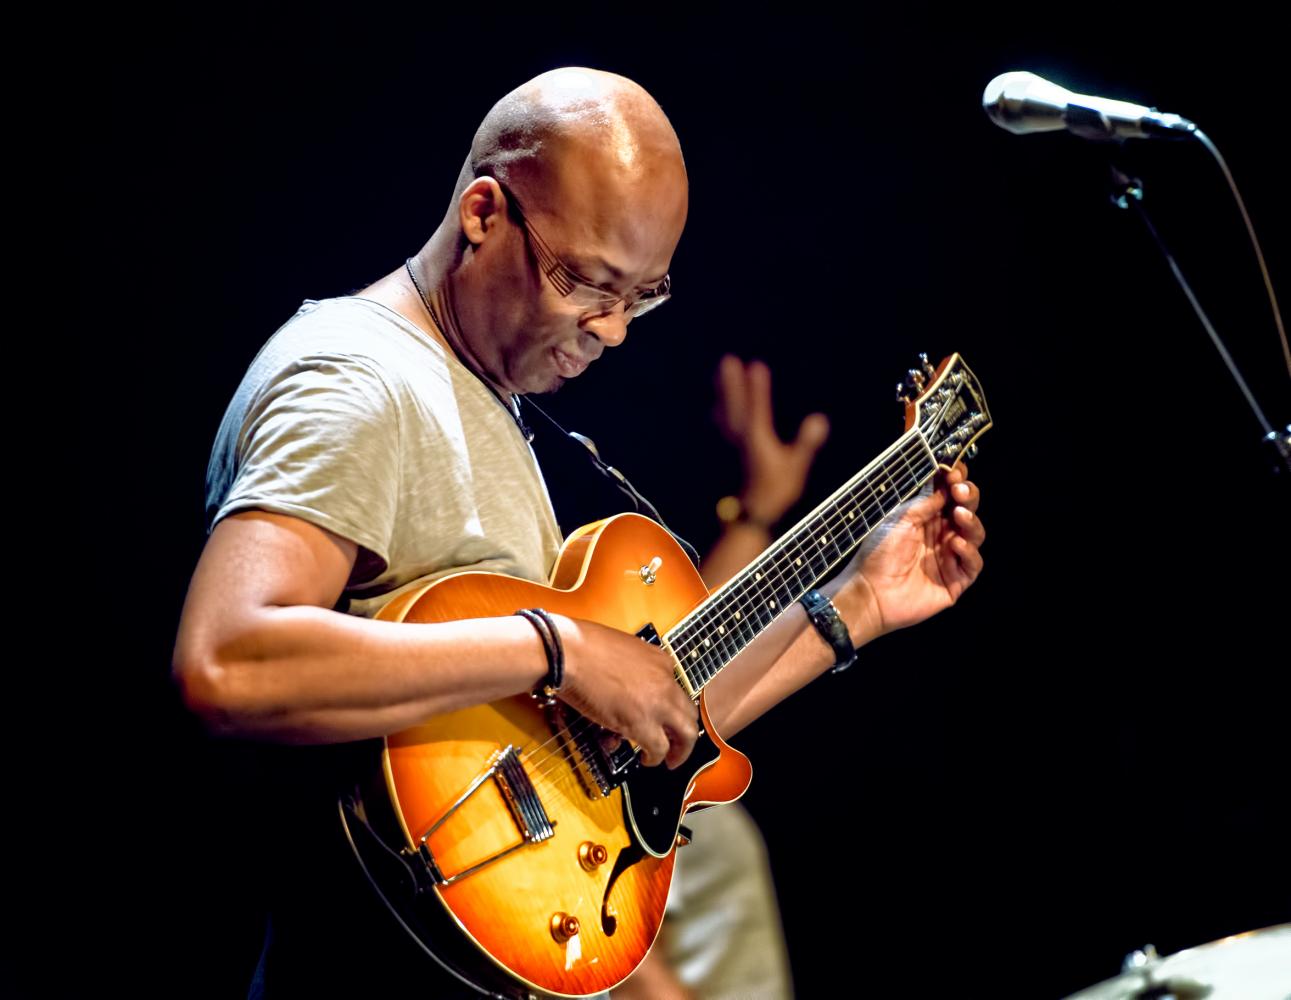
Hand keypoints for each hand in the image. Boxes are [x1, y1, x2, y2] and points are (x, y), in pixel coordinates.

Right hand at [552, 616, 699, 768]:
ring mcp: (657, 702)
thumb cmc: (582, 646)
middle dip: (685, 733)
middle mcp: (665, 681)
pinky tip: (646, 760)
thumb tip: (627, 689)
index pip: (676, 689)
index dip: (668, 707)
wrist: (569, 652)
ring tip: (669, 760)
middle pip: (689, 713)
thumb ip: (632, 668)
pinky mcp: (641, 723)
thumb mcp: (620, 648)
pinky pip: (659, 748)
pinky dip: (655, 758)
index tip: (660, 717)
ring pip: (686, 734)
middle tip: (678, 744)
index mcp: (661, 660)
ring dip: (679, 751)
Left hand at [714, 355, 828, 523]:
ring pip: (722, 412)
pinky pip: (718, 426)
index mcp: (756, 438)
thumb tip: (820, 419)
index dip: (758, 386)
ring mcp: (727, 445)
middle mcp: (738, 437)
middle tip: (727, 360)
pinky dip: (718, 412)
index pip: (757, 406)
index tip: (757, 365)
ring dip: (722, 392)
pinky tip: (715, 409)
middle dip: (732, 382)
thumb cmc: (774, 491)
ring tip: (719, 373)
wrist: (747, 516)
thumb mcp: (795, 467)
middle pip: (734, 404)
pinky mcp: (722, 453)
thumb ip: (806, 442)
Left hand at [845, 464, 984, 635]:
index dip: (956, 482)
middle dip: (968, 497)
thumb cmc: (878, 554)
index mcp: (926, 519)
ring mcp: (950, 558)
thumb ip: (925, 503)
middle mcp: (941, 536)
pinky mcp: (956, 581)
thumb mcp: (900, 520)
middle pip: (967, 511)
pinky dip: (969, 552)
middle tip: (960, 490)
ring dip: (971, 521)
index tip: (955, 470)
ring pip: (975, 535)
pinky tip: (956, 544)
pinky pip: (973, 564)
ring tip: (959, 515)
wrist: (870, 592)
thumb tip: (946, 485)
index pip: (949, 496)